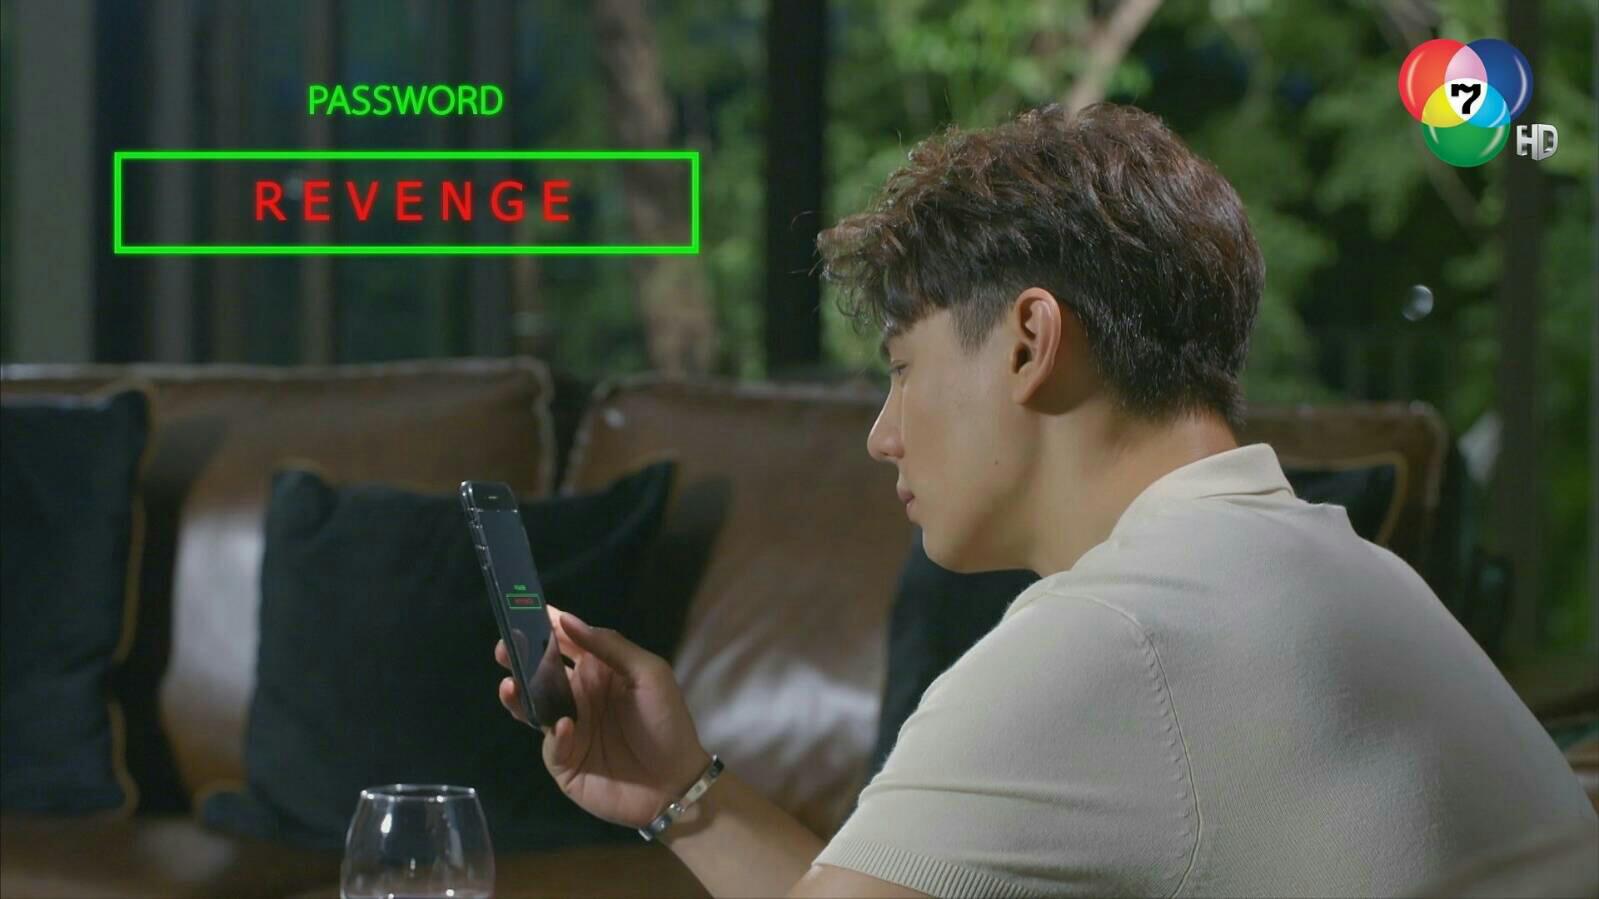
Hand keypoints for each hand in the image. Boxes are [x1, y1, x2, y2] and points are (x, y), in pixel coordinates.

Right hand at [495, 604, 711, 829]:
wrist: (675, 783)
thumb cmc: (666, 722)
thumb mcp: (648, 673)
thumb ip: (610, 646)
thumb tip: (568, 620)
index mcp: (598, 670)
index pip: (564, 640)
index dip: (544, 623)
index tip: (520, 607)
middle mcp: (578, 695)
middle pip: (539, 672)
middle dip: (519, 657)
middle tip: (504, 647)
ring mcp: (568, 728)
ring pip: (533, 707)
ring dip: (518, 695)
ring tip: (509, 685)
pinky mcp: (564, 760)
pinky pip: (551, 743)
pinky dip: (555, 734)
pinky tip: (565, 727)